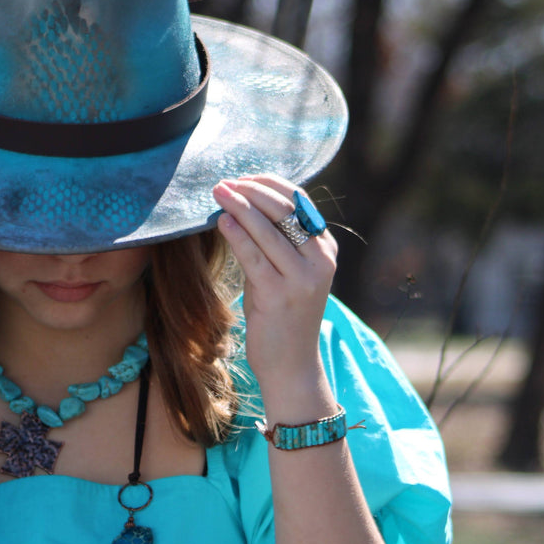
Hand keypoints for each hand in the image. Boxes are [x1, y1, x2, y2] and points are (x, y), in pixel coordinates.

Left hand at [212, 174, 335, 410]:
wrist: (291, 365)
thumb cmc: (282, 318)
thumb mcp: (285, 274)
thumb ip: (274, 243)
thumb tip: (242, 207)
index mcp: (325, 249)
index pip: (299, 201)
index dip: (268, 184)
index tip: (241, 177)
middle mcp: (320, 260)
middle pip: (284, 210)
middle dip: (251, 191)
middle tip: (223, 182)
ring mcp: (302, 278)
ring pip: (268, 229)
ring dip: (239, 206)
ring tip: (218, 193)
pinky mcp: (280, 294)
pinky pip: (254, 256)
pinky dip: (237, 235)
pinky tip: (221, 221)